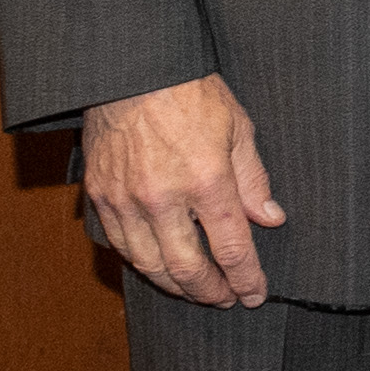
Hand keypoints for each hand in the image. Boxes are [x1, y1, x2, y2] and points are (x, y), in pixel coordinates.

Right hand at [81, 74, 283, 306]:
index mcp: (206, 179)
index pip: (231, 247)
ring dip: (175, 285)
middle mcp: (163, 197)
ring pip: (149, 264)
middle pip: (187, 268)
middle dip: (210, 292)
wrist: (131, 71)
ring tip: (195, 290)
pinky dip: (142, 263)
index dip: (245, 278)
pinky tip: (158, 266)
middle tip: (225, 300)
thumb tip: (270, 218)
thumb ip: (253, 179)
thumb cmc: (190, 92)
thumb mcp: (238, 128)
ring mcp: (126, 199)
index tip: (254, 294)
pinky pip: (120, 244)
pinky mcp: (100, 196)